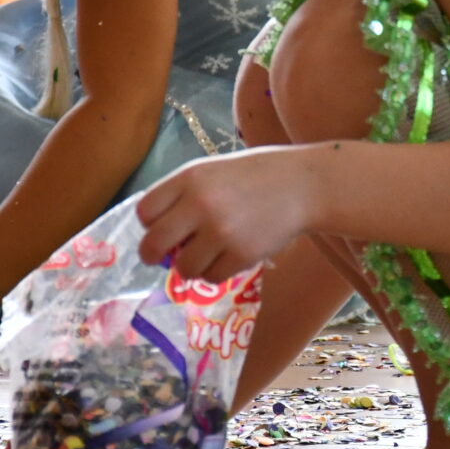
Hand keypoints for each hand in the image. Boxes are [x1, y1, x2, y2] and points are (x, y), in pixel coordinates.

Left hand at [135, 149, 314, 284]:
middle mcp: (200, 204)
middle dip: (153, 256)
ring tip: (207, 256)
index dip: (149, 225)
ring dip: (191, 266)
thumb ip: (184, 196)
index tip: (159, 229)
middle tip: (161, 258)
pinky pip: (212, 277)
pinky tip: (230, 257)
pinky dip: (217, 272)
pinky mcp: (241, 254)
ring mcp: (221, 231)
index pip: (145, 212)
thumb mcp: (213, 171)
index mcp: (190, 178)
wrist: (304, 185)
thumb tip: (160, 238)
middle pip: (153, 244)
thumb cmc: (256, 176)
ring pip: (183, 267)